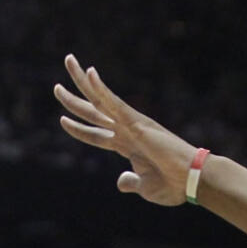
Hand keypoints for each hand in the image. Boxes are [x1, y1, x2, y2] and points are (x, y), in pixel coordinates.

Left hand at [54, 55, 197, 204]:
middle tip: (56, 87)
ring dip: (82, 81)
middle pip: (93, 110)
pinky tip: (90, 73)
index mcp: (127, 146)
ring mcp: (130, 124)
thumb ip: (131, 182)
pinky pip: (114, 102)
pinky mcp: (136, 122)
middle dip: (74, 98)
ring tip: (68, 60)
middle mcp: (127, 131)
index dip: (78, 128)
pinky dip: (101, 89)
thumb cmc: (172, 184)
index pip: (96, 134)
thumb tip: (121, 182)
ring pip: (100, 99)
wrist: (190, 180)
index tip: (62, 120)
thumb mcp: (144, 187)